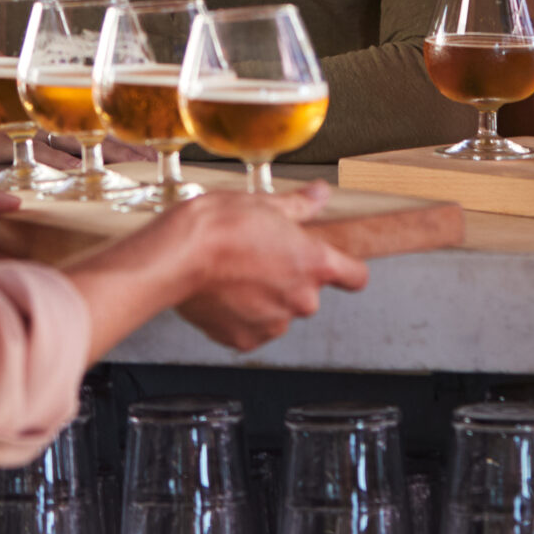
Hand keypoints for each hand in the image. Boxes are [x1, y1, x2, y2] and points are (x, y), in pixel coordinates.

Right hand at [162, 184, 367, 350]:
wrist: (177, 257)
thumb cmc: (219, 226)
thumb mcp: (265, 204)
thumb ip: (300, 206)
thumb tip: (320, 194)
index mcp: (314, 264)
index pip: (356, 277)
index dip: (347, 270)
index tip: (337, 266)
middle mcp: (302, 300)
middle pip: (309, 293)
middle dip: (290, 278)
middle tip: (260, 256)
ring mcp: (274, 324)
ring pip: (279, 311)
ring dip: (265, 297)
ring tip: (235, 273)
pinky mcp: (245, 340)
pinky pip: (252, 328)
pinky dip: (241, 315)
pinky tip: (223, 293)